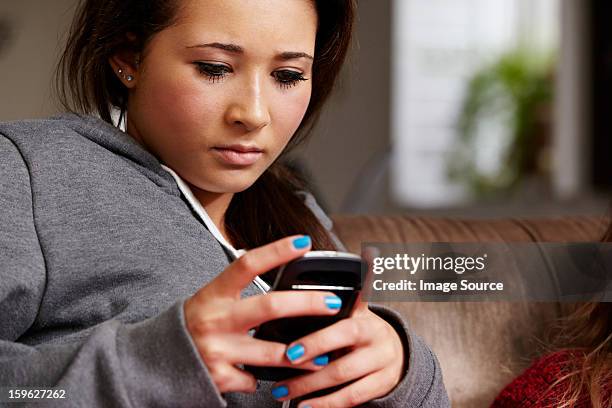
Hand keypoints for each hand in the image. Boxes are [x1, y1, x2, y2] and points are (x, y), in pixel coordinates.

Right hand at [183, 235, 342, 392]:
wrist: (157, 359)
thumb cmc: (196, 321)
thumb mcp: (212, 299)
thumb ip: (241, 292)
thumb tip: (285, 281)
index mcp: (215, 293)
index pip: (248, 264)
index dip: (277, 251)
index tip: (304, 242)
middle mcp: (216, 318)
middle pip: (270, 306)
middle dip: (307, 303)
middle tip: (332, 303)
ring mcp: (218, 348)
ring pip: (273, 352)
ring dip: (304, 355)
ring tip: (324, 355)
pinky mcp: (219, 376)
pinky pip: (255, 379)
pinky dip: (267, 379)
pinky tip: (273, 378)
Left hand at [269, 297, 405, 407]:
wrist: (394, 347)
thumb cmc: (363, 330)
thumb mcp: (354, 314)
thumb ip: (334, 312)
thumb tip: (302, 301)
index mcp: (367, 322)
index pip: (344, 331)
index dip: (317, 342)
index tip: (291, 352)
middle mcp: (379, 345)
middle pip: (343, 366)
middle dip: (309, 376)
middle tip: (282, 382)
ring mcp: (384, 367)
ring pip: (345, 385)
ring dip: (312, 391)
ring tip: (286, 393)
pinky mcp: (384, 386)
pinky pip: (353, 399)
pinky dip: (327, 404)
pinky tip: (308, 406)